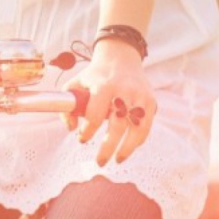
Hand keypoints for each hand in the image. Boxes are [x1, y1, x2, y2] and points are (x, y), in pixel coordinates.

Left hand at [66, 39, 157, 165]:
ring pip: (136, 128)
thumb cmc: (95, 75)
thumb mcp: (75, 84)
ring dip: (127, 148)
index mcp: (103, 85)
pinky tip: (128, 148)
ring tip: (117, 160)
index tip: (82, 139)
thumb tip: (71, 129)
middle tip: (99, 162)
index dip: (88, 130)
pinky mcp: (150, 101)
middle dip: (108, 147)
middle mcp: (124, 90)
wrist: (121, 57)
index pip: (95, 114)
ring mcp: (140, 96)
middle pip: (117, 125)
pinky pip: (146, 126)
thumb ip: (67, 106)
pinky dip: (138, 140)